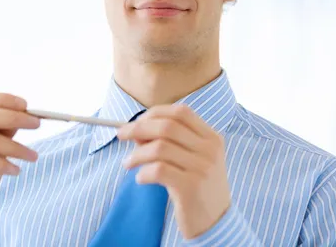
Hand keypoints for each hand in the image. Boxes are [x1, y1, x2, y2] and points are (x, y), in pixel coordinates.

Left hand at [117, 104, 230, 239]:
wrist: (215, 222)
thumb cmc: (195, 186)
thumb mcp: (189, 159)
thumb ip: (168, 141)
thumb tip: (135, 129)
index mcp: (212, 138)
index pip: (181, 112)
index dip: (154, 113)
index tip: (137, 121)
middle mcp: (209, 150)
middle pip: (166, 126)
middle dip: (137, 128)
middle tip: (121, 135)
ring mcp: (202, 168)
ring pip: (159, 148)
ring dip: (136, 154)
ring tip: (128, 163)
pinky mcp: (191, 187)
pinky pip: (157, 170)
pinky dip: (142, 172)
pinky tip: (141, 179)